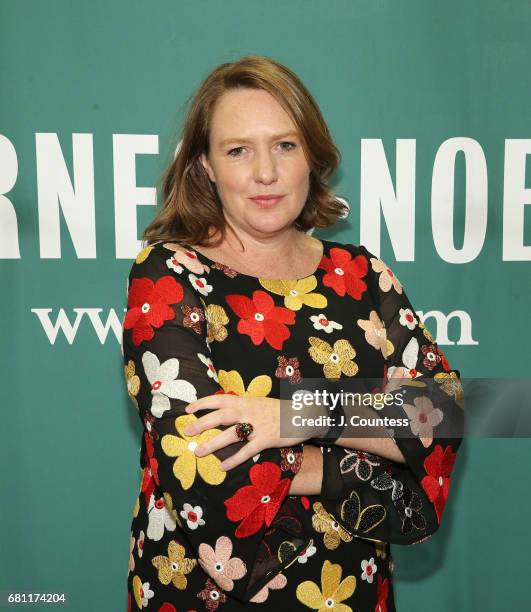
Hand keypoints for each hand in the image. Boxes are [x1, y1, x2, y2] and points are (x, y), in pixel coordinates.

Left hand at [182, 394, 306, 469]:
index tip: (188, 409)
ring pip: (231, 434)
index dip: (202, 403)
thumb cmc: (277, 410)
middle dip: (202, 423)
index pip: (219, 399)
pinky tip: (223, 467)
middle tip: (187, 431)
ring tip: (199, 452)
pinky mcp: (266, 439)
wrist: (302, 414)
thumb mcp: (258, 402)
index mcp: (245, 401)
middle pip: (220, 416)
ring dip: (213, 444)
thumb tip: (222, 409)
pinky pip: (247, 451)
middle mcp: (248, 412)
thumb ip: (241, 406)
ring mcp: (257, 426)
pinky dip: (234, 459)